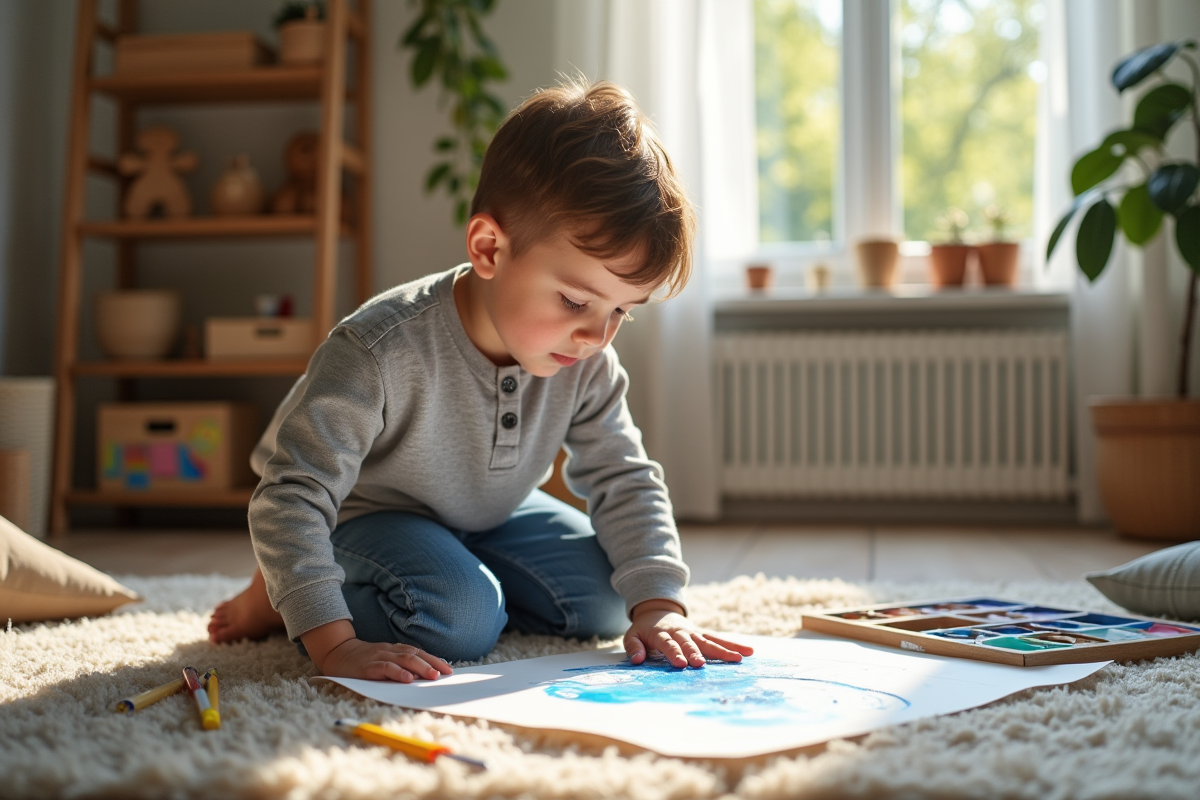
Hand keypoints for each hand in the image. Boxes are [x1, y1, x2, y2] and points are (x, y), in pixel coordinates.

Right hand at [301, 619, 452, 682]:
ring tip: (432, 676)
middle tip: (445, 674)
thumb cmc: (365, 660)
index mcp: (395, 650)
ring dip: (419, 667)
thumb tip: (422, 676)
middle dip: (431, 664)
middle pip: (415, 655)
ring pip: (402, 659)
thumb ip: (401, 664)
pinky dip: (397, 672)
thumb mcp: (385, 659)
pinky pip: (384, 668)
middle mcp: (389, 651)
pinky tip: (407, 678)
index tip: (449, 669)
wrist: (337, 653)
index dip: (434, 660)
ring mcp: (378, 657)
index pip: (419, 652)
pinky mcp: (367, 666)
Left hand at [624, 600, 754, 668]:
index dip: (674, 653)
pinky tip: (747, 652)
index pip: (668, 644)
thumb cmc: (644, 628)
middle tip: (701, 664)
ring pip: (709, 640)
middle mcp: (680, 632)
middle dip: (695, 653)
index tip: (680, 664)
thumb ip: (634, 647)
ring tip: (738, 658)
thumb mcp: (632, 635)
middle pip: (689, 643)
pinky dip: (733, 644)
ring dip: (723, 649)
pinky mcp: (702, 633)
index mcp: (661, 633)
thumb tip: (637, 660)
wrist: (657, 610)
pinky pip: (718, 639)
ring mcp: (693, 632)